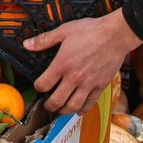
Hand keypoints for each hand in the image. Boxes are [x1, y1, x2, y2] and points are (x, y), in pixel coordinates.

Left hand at [26, 9, 142, 114]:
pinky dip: (82, 109)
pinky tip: (78, 110)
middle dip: (49, 105)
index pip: (44, 84)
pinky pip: (90, 103)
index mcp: (62, 64)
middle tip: (47, 105)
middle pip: (57, 100)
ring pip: (73, 106)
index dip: (38, 87)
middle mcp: (74, 77)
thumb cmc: (90, 31)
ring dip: (64, 111)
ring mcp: (88, 83)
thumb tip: (27, 44)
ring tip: (60, 109)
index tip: (39, 86)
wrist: (115, 35)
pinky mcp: (100, 86)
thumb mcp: (64, 31)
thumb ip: (44, 40)